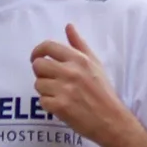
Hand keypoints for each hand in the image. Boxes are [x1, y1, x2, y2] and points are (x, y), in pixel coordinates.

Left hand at [29, 25, 134, 146]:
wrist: (111, 120)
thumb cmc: (103, 91)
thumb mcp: (95, 64)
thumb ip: (79, 45)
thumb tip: (68, 26)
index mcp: (79, 59)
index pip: (48, 46)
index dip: (37, 51)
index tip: (36, 58)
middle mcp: (70, 71)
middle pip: (38, 65)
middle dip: (40, 73)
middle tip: (50, 80)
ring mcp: (64, 89)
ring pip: (38, 84)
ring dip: (45, 90)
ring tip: (59, 94)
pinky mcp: (60, 106)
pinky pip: (42, 101)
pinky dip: (48, 105)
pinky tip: (60, 106)